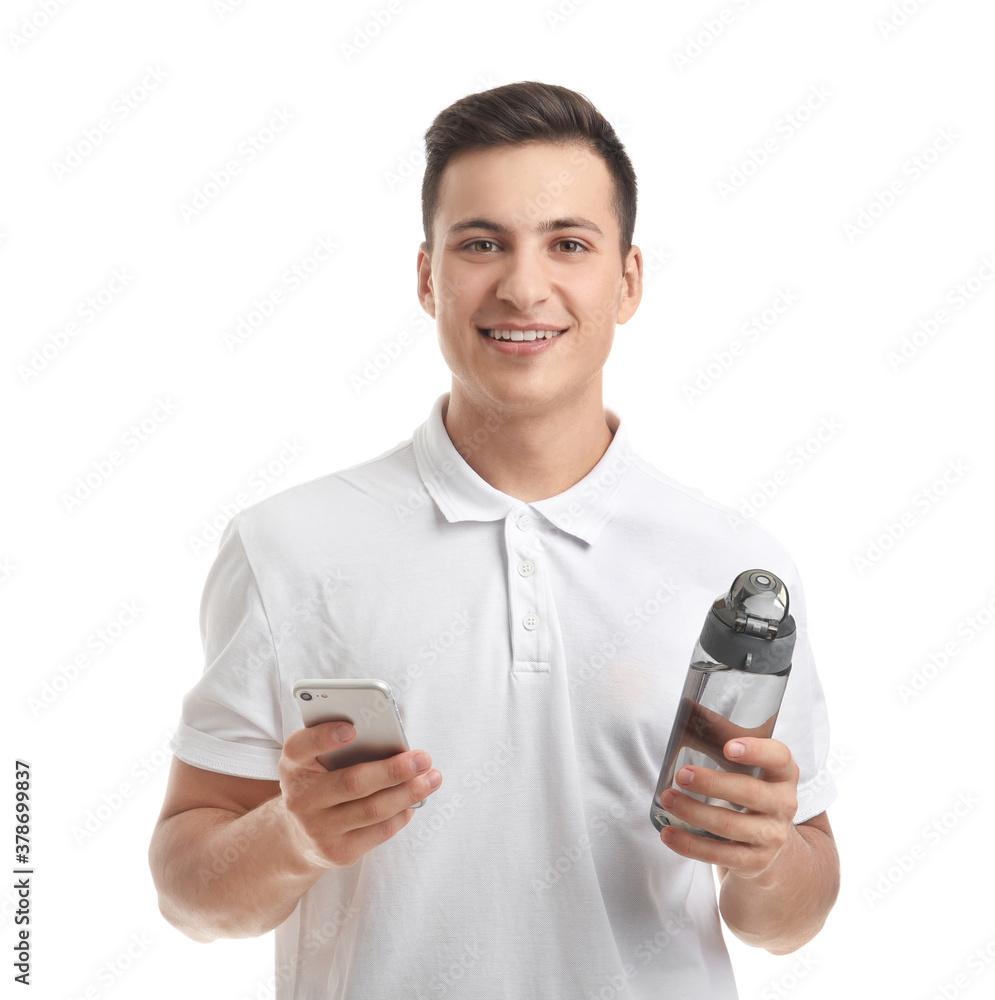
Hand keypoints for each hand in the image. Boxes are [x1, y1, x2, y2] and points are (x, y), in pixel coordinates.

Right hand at [278, 721, 441, 868]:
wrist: (298, 836)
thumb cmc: (318, 782)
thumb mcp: (314, 760)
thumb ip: (340, 745)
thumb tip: (391, 739)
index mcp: (294, 765)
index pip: (301, 747)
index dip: (324, 737)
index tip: (352, 729)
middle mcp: (301, 799)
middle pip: (352, 783)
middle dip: (393, 770)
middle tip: (423, 758)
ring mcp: (318, 830)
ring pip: (373, 810)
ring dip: (409, 792)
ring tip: (432, 778)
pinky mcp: (338, 852)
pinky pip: (379, 831)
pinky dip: (402, 813)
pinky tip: (415, 800)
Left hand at [658, 737, 798, 879]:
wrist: (770, 841)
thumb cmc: (750, 786)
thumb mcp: (745, 762)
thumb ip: (721, 734)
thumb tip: (687, 705)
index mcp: (783, 773)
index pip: (779, 758)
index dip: (756, 751)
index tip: (728, 746)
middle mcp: (784, 804)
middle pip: (749, 793)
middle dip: (712, 784)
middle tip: (681, 775)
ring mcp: (772, 836)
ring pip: (730, 826)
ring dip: (694, 812)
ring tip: (667, 798)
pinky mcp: (754, 861)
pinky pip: (720, 855)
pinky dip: (690, 845)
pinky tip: (668, 833)